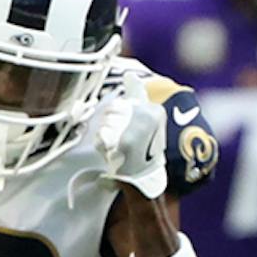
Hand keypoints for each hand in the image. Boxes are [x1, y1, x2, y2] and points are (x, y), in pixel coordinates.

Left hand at [93, 70, 168, 199]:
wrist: (144, 183)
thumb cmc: (143, 152)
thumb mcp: (147, 120)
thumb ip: (137, 94)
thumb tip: (130, 73)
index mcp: (155, 110)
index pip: (122, 101)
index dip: (120, 116)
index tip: (128, 129)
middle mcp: (148, 116)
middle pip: (111, 109)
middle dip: (111, 125)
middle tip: (122, 142)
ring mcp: (136, 129)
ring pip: (104, 122)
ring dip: (106, 136)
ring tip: (118, 149)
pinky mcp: (123, 143)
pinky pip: (101, 136)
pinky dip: (102, 146)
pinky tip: (112, 154)